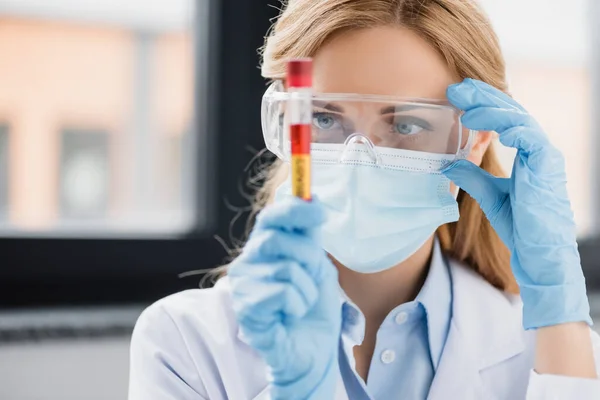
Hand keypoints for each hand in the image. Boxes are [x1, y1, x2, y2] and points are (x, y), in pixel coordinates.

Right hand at [229, 197, 341, 399]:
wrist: (313, 353)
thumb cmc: (313, 311)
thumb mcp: (318, 266)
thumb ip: (309, 236)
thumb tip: (311, 197)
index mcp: (264, 250)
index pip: (270, 217)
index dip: (293, 209)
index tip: (319, 211)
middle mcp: (247, 263)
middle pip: (276, 239)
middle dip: (307, 257)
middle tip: (314, 276)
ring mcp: (243, 287)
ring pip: (285, 269)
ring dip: (307, 289)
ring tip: (301, 304)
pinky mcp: (247, 311)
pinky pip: (282, 293)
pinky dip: (297, 305)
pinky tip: (290, 315)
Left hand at [443, 78, 591, 329]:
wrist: (541, 256)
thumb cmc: (522, 227)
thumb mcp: (490, 197)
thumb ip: (472, 177)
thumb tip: (449, 163)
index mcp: (527, 153)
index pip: (504, 118)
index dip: (482, 103)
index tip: (457, 95)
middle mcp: (538, 150)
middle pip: (512, 112)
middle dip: (484, 97)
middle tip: (457, 88)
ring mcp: (545, 158)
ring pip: (521, 120)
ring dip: (492, 111)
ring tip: (466, 110)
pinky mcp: (547, 169)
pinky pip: (532, 140)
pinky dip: (514, 130)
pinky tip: (494, 128)